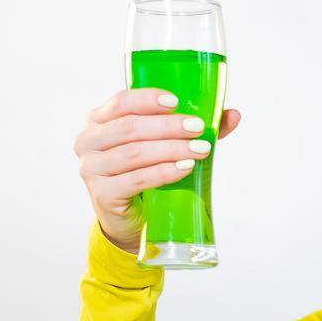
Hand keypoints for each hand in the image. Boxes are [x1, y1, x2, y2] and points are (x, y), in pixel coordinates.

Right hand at [73, 88, 242, 253]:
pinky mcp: (102, 195)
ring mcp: (91, 169)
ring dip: (171, 149)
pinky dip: (163, 172)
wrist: (132, 221)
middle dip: (168, 126)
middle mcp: (88, 142)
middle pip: (130, 127)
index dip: (147, 99)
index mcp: (99, 121)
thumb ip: (193, 130)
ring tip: (200, 150)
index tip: (176, 101)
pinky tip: (184, 168)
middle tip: (198, 129)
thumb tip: (233, 115)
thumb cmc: (147, 175)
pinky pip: (136, 179)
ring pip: (134, 153)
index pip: (120, 102)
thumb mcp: (166, 147)